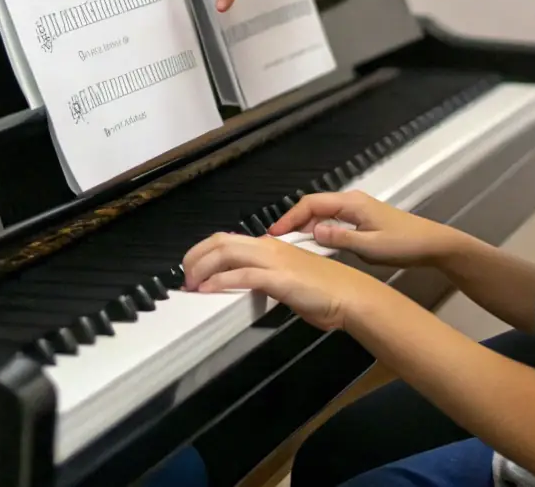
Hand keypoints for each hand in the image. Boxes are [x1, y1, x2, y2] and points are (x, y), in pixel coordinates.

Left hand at [182, 232, 378, 331]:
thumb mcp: (289, 277)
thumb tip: (249, 282)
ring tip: (191, 285)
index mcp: (270, 245)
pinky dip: (221, 281)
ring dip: (202, 268)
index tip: (192, 270)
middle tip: (185, 278)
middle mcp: (268, 247)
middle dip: (195, 257)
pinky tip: (209, 290)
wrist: (350, 295)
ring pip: (227, 253)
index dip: (204, 252)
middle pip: (221, 241)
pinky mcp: (279, 278)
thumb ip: (268, 275)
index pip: (228, 239)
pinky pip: (243, 275)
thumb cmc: (324, 290)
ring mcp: (274, 261)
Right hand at [269, 191, 453, 269]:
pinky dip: (319, 229)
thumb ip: (340, 239)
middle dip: (294, 220)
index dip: (291, 217)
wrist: (431, 243)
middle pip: (315, 206)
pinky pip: (333, 220)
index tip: (275, 233)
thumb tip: (312, 232)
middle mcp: (352, 201)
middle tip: (277, 241)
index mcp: (352, 203)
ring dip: (306, 225)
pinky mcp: (361, 218)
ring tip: (289, 244)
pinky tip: (313, 244)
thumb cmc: (403, 244)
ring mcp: (357, 209)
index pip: (313, 203)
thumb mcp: (370, 247)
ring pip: (323, 213)